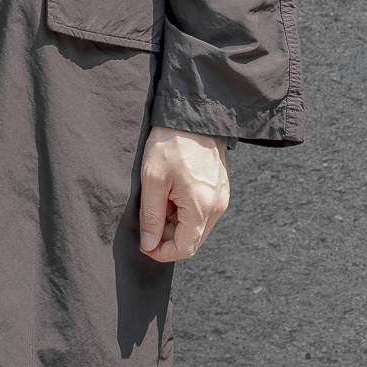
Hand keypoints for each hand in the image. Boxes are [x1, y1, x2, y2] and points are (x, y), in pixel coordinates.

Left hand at [138, 126, 228, 261]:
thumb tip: (149, 245)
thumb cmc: (171, 143)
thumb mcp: (152, 179)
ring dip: (176, 223)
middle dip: (168, 237)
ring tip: (159, 200)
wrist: (194, 114)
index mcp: (202, 207)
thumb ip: (151, 216)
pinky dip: (186, 210)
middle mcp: (218, 207)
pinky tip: (171, 192)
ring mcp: (222, 197)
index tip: (144, 244)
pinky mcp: (221, 188)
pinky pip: (203, 211)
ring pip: (197, 226)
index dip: (162, 252)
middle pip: (192, 239)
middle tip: (148, 220)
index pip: (185, 249)